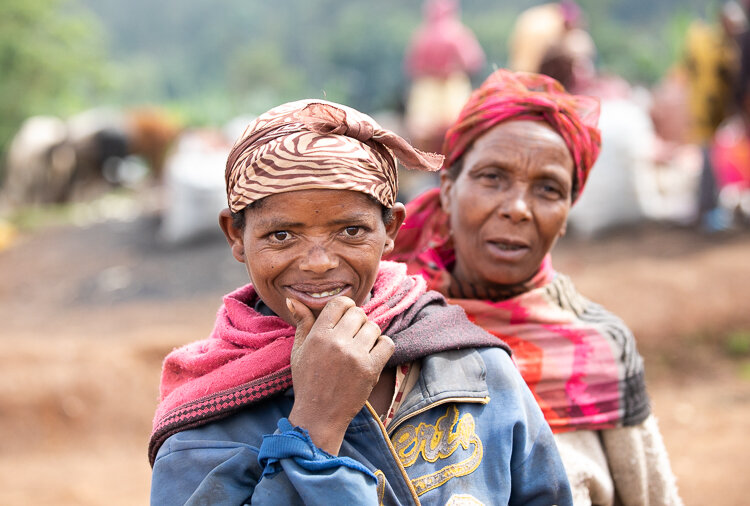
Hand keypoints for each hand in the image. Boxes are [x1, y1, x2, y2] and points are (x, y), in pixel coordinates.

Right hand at [286, 296, 393, 454]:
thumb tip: (294, 299)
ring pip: (374, 327)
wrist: (319, 416)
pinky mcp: (371, 369)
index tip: (344, 318)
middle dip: (357, 322)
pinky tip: (372, 355)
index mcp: (318, 336)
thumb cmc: (307, 382)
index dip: (345, 307)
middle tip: (351, 337)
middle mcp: (337, 343)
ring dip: (370, 335)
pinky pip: (387, 344)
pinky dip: (382, 347)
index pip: (340, 303)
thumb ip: (302, 323)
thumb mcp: (298, 351)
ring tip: (360, 348)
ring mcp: (355, 356)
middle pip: (359, 313)